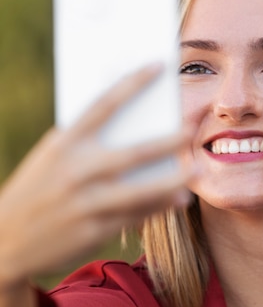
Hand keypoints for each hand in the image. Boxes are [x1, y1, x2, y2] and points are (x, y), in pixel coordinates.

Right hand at [0, 65, 192, 287]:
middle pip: (133, 153)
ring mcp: (85, 204)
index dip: (133, 82)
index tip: (159, 65)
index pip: (104, 104)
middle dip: (168, 140)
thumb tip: (135, 124)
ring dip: (174, 180)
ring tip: (198, 169)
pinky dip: (159, 205)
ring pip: (141, 190)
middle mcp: (75, 172)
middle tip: (192, 129)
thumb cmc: (38, 187)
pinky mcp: (93, 232)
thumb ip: (87, 140)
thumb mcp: (53, 156)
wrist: (4, 241)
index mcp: (64, 144)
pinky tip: (179, 198)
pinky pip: (134, 215)